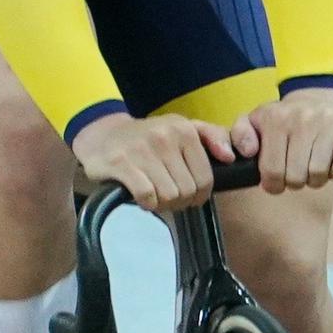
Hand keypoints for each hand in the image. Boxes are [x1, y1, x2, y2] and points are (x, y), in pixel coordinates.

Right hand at [72, 111, 233, 211]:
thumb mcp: (182, 128)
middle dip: (180, 201)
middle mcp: (164, 137)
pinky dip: (147, 203)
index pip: (205, 178)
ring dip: (163, 204)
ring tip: (156, 197)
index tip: (190, 197)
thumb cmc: (148, 138)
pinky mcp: (120, 164)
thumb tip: (231, 157)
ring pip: (168, 195)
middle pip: (187, 190)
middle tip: (169, 197)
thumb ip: (212, 137)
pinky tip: (143, 198)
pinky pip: (147, 196)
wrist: (101, 135)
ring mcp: (141, 150)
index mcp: (184, 130)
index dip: (200, 195)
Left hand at [229, 91, 332, 194]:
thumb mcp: (255, 121)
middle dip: (296, 182)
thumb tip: (247, 152)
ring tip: (314, 168)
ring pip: (318, 173)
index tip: (277, 182)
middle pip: (296, 176)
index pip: (271, 171)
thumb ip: (238, 135)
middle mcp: (302, 118)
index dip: (274, 185)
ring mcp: (329, 121)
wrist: (319, 95)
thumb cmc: (286, 118)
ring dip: (317, 179)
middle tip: (298, 173)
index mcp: (275, 119)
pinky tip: (332, 163)